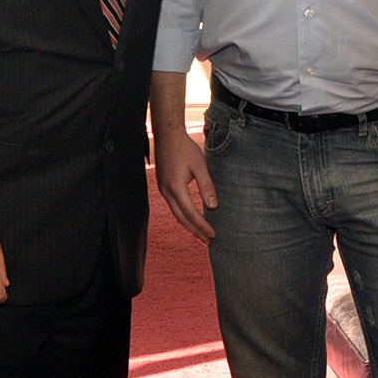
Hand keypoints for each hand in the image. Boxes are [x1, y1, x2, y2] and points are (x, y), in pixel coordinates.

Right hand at [154, 125, 217, 241]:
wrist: (167, 136)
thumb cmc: (185, 148)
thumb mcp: (200, 165)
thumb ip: (206, 186)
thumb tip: (213, 207)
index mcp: (176, 187)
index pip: (191, 213)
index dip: (202, 226)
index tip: (213, 234)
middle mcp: (167, 192)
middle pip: (181, 219)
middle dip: (195, 231)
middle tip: (208, 242)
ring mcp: (163, 190)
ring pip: (176, 214)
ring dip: (189, 225)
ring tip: (201, 234)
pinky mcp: (163, 186)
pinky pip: (173, 206)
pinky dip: (183, 215)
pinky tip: (191, 218)